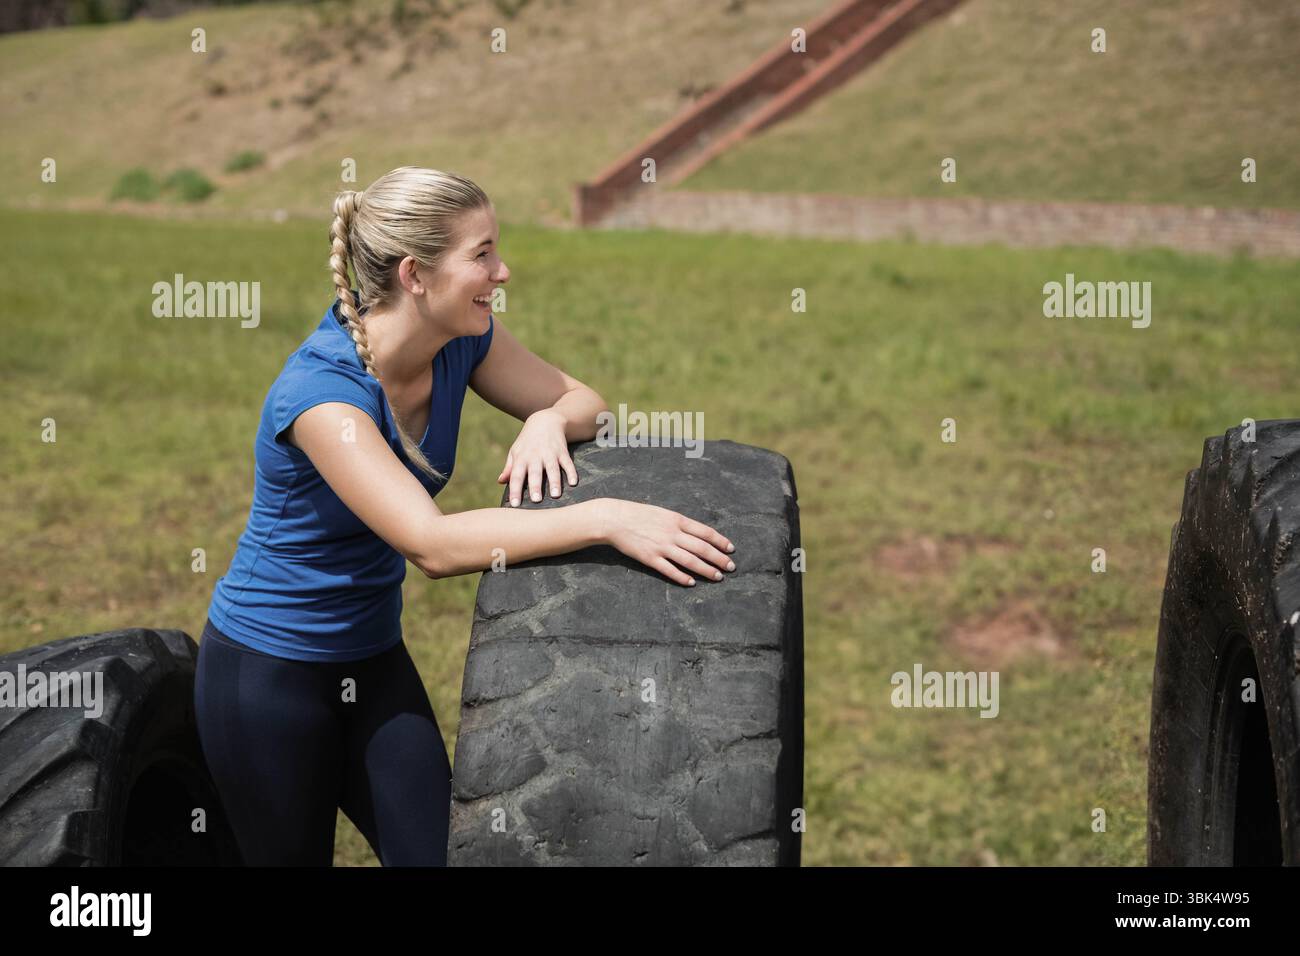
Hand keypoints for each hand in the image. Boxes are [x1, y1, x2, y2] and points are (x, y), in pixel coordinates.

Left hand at [499, 409, 578, 506]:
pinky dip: (571, 472)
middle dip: (535, 486)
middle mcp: (535, 456)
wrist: (545, 421)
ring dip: (555, 482)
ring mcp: (550, 454)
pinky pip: (567, 463)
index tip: (514, 504)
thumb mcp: (515, 451)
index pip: (516, 476)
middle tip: (536, 500)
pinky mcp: (562, 452)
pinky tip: (573, 483)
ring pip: (553, 469)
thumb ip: (510, 468)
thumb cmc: (527, 441)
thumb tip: (501, 481)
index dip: (515, 490)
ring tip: (556, 495)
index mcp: (522, 458)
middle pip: (535, 473)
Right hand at [598, 498, 735, 586]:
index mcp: (677, 520)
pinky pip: (669, 570)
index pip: (705, 532)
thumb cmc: (639, 514)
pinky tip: (692, 582)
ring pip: (690, 561)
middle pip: (702, 548)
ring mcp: (661, 547)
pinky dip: (682, 577)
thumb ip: (680, 523)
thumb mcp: (663, 513)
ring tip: (718, 577)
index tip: (731, 549)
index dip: (720, 541)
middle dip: (719, 558)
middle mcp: (672, 533)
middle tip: (731, 567)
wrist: (615, 519)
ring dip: (706, 570)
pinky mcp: (650, 558)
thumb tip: (698, 534)